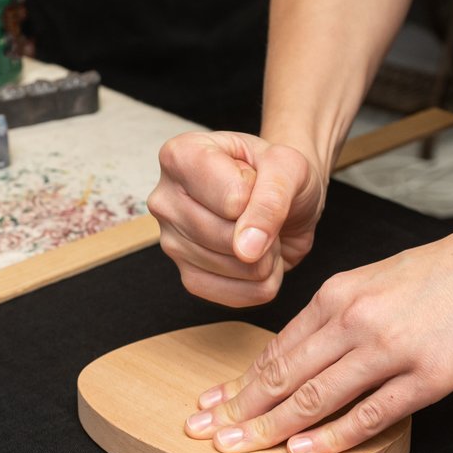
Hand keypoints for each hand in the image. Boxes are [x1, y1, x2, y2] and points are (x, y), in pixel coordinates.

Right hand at [147, 131, 324, 306]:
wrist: (283, 198)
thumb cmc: (278, 173)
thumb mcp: (287, 166)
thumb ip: (271, 199)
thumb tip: (246, 250)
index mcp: (180, 156)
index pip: (232, 199)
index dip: (260, 196)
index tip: (256, 181)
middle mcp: (164, 200)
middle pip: (228, 237)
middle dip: (263, 230)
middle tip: (261, 210)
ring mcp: (171, 243)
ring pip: (236, 268)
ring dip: (266, 255)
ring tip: (258, 230)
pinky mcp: (188, 278)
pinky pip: (237, 295)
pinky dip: (261, 281)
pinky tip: (256, 256)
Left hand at [183, 212, 452, 452]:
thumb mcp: (383, 279)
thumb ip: (347, 313)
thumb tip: (314, 350)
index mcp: (342, 293)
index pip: (278, 347)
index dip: (242, 382)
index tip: (213, 404)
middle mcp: (356, 319)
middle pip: (284, 374)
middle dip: (240, 409)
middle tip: (204, 434)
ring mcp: (390, 349)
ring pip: (315, 396)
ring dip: (273, 428)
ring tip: (240, 449)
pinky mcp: (427, 376)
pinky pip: (369, 413)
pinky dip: (332, 436)